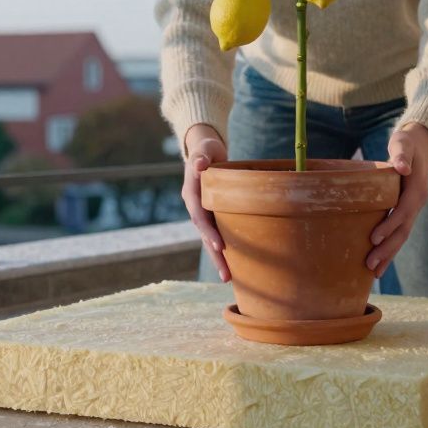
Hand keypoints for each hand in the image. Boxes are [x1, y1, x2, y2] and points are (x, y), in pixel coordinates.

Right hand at [181, 124, 230, 281]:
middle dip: (214, 255)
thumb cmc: (206, 148)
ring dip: (218, 258)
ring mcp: (203, 213)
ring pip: (209, 239)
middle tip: (225, 276)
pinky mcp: (212, 215)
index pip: (199, 216)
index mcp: (191, 193)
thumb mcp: (204, 148)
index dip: (207, 231)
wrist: (204, 151)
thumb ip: (201, 156)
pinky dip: (224, 249)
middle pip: (204, 235)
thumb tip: (198, 165)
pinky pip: (218, 234)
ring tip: (228, 278)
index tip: (218, 245)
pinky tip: (236, 264)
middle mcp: (195, 207)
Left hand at [367, 122, 427, 277]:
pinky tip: (379, 263)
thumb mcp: (404, 143)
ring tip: (373, 271)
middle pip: (403, 230)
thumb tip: (402, 168)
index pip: (403, 211)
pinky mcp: (406, 212)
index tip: (373, 238)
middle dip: (387, 249)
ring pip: (402, 236)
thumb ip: (402, 155)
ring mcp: (413, 209)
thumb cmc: (407, 143)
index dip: (390, 225)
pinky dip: (390, 248)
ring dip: (389, 254)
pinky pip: (399, 233)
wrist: (420, 146)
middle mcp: (417, 203)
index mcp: (417, 189)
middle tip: (369, 265)